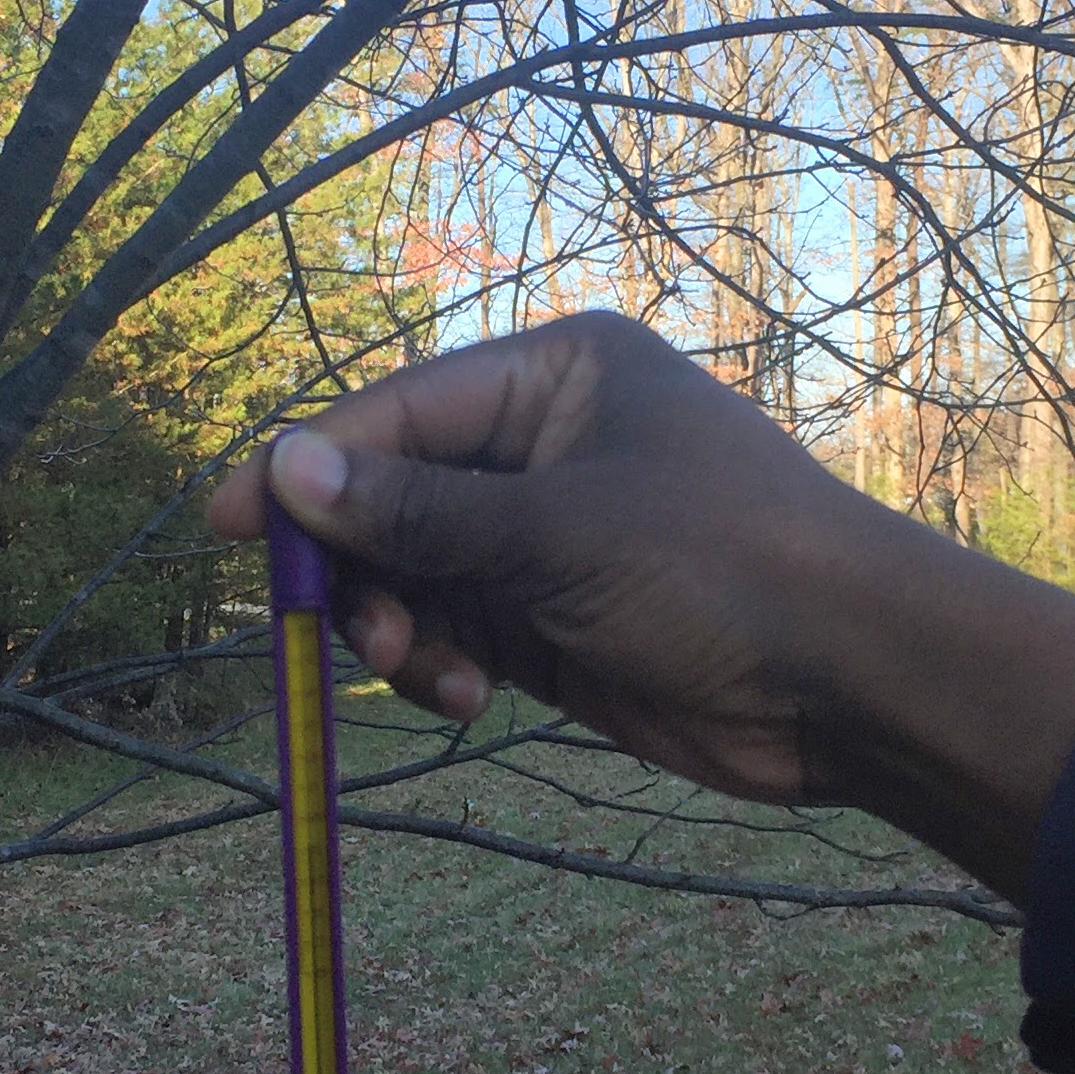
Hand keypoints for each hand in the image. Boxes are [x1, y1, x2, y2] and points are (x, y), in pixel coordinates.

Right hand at [208, 312, 1074, 897]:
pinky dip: (444, 666)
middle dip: (358, 567)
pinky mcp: (558, 622)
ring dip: (401, 628)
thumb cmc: (717, 567)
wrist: (849, 678)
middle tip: (328, 632)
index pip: (398, 412)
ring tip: (430, 674)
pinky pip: (459, 631)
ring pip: (418, 574)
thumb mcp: (554, 534)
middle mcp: (547, 444)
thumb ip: (416, 512)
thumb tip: (283, 473)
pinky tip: (466, 699)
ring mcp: (550, 537)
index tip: (225, 525)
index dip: (307, 469)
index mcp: (556, 374)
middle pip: (395, 496)